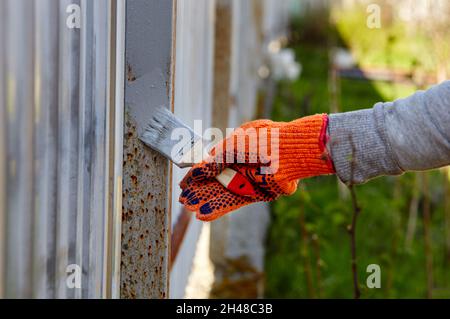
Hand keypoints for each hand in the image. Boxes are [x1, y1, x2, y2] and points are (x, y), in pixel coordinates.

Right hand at [179, 114, 334, 220]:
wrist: (288, 150)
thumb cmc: (263, 139)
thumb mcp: (234, 143)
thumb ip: (217, 156)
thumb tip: (202, 165)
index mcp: (235, 151)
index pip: (212, 166)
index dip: (197, 175)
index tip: (184, 184)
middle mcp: (241, 166)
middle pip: (216, 182)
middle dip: (199, 191)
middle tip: (183, 200)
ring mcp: (249, 181)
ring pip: (223, 194)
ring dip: (206, 202)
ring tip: (189, 209)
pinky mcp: (258, 194)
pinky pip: (234, 203)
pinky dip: (218, 209)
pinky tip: (203, 215)